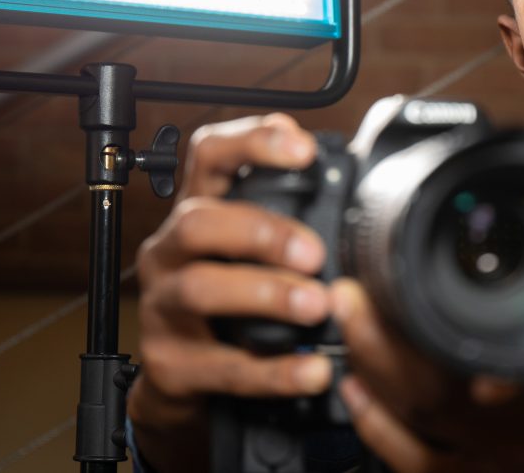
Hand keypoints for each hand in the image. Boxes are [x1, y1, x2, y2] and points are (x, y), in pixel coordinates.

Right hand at [127, 114, 332, 471]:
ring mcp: (162, 307)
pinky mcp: (169, 364)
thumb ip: (292, 223)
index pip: (209, 155)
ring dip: (266, 294)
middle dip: (261, 231)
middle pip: (197, 221)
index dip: (252, 141)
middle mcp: (169, 252)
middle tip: (314, 253)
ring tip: (316, 306)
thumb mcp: (254, 255)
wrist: (186, 382)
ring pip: (201, 288)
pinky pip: (222, 366)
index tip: (303, 149)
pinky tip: (312, 370)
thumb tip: (361, 201)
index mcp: (197, 212)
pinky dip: (273, 370)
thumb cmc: (232, 304)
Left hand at [331, 279, 523, 472]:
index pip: (443, 342)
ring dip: (368, 373)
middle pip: (414, 380)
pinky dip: (379, 430)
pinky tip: (355, 395)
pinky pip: (416, 461)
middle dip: (370, 338)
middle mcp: (494, 419)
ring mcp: (481, 451)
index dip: (392, 317)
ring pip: (410, 418)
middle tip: (342, 296)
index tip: (362, 282)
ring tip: (345, 330)